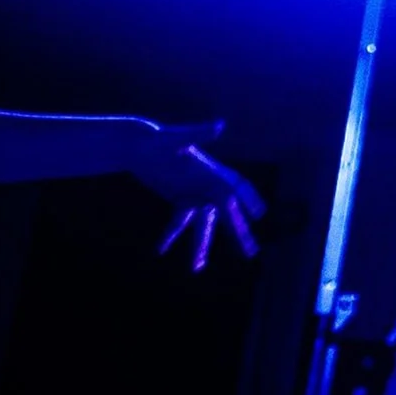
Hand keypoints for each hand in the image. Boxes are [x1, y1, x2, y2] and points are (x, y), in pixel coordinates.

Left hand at [129, 121, 263, 271]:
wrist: (135, 145)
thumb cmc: (157, 138)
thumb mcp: (177, 137)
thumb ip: (199, 133)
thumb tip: (219, 125)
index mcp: (212, 171)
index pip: (236, 189)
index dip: (249, 202)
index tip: (260, 216)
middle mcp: (208, 185)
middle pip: (227, 213)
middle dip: (238, 233)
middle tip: (251, 253)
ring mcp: (195, 194)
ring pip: (204, 223)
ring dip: (201, 245)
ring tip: (197, 268)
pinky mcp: (180, 200)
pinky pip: (180, 222)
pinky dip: (172, 235)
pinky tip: (160, 250)